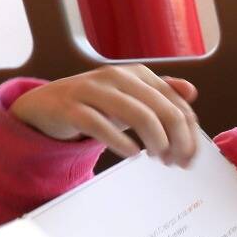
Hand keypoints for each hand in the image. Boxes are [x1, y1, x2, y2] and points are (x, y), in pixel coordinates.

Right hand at [10, 65, 202, 165]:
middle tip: (176, 162)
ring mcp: (92, 89)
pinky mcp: (70, 107)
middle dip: (178, 141)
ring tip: (159, 159)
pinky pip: (101, 125)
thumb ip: (161, 96)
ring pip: (139, 116)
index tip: (190, 157)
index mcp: (137, 73)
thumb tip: (191, 91)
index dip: (190, 134)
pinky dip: (121, 143)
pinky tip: (132, 155)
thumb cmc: (96, 105)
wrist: (45, 106)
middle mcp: (117, 76)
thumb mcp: (132, 99)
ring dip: (156, 143)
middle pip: (164, 111)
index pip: (177, 104)